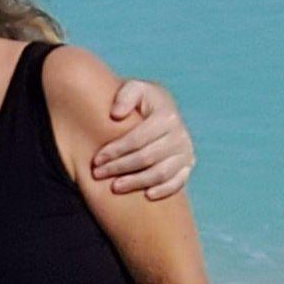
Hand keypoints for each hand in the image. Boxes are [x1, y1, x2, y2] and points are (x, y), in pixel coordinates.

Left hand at [92, 80, 194, 199]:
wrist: (156, 109)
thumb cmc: (139, 100)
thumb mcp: (132, 88)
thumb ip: (124, 96)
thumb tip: (116, 115)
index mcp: (167, 116)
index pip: (137, 139)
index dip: (115, 151)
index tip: (96, 159)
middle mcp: (180, 135)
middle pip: (147, 158)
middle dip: (119, 168)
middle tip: (97, 174)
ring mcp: (185, 151)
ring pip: (161, 173)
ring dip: (136, 182)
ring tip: (114, 187)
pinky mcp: (188, 165)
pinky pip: (178, 182)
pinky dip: (164, 190)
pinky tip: (147, 195)